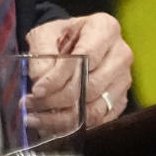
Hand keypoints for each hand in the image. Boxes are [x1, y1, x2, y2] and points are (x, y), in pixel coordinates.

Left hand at [26, 12, 131, 127]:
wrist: (72, 42)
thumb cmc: (61, 35)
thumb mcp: (46, 33)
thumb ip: (42, 52)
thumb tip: (40, 80)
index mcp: (105, 28)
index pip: (85, 57)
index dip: (59, 77)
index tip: (37, 89)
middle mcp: (120, 54)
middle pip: (91, 86)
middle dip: (57, 99)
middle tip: (32, 104)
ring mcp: (123, 80)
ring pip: (94, 108)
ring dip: (63, 118)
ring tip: (37, 117)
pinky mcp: (120, 101)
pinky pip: (99, 121)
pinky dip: (74, 126)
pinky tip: (52, 125)